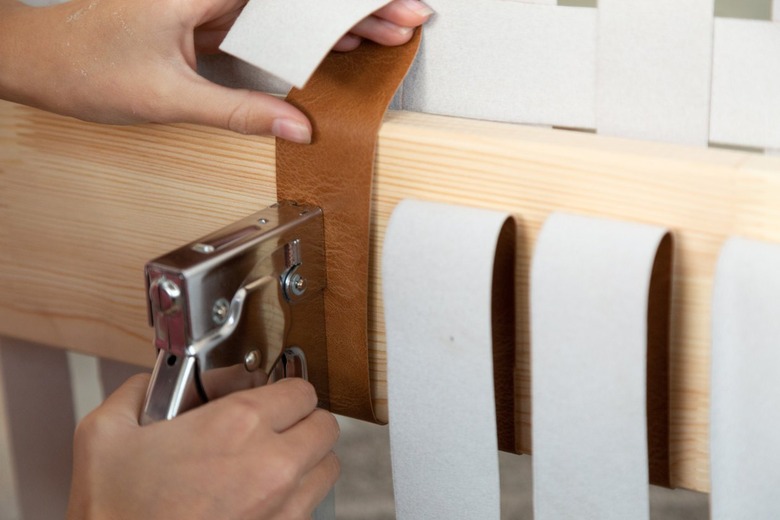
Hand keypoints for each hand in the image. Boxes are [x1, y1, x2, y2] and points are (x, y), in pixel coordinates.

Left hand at [0, 0, 430, 142]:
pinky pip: (267, 21)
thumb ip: (240, 110)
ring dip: (335, 20)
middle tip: (407, 18)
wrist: (34, 59)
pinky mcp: (204, 18)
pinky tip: (332, 45)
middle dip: (357, 7)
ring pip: (288, 6)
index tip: (392, 7)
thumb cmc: (83, 65)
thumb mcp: (170, 96)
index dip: (348, 4)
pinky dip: (302, 35)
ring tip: (385, 30)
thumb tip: (297, 126)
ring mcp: (209, 1)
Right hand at [66, 374, 339, 519]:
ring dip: (306, 459)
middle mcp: (272, 465)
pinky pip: (311, 507)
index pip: (301, 390)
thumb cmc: (113, 513)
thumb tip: (166, 377)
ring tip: (271, 462)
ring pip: (327, 468)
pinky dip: (296, 497)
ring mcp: (283, 508)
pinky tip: (261, 497)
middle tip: (275, 426)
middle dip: (302, 421)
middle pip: (325, 426)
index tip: (267, 397)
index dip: (283, 390)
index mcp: (237, 425)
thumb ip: (141, 388)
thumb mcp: (105, 432)